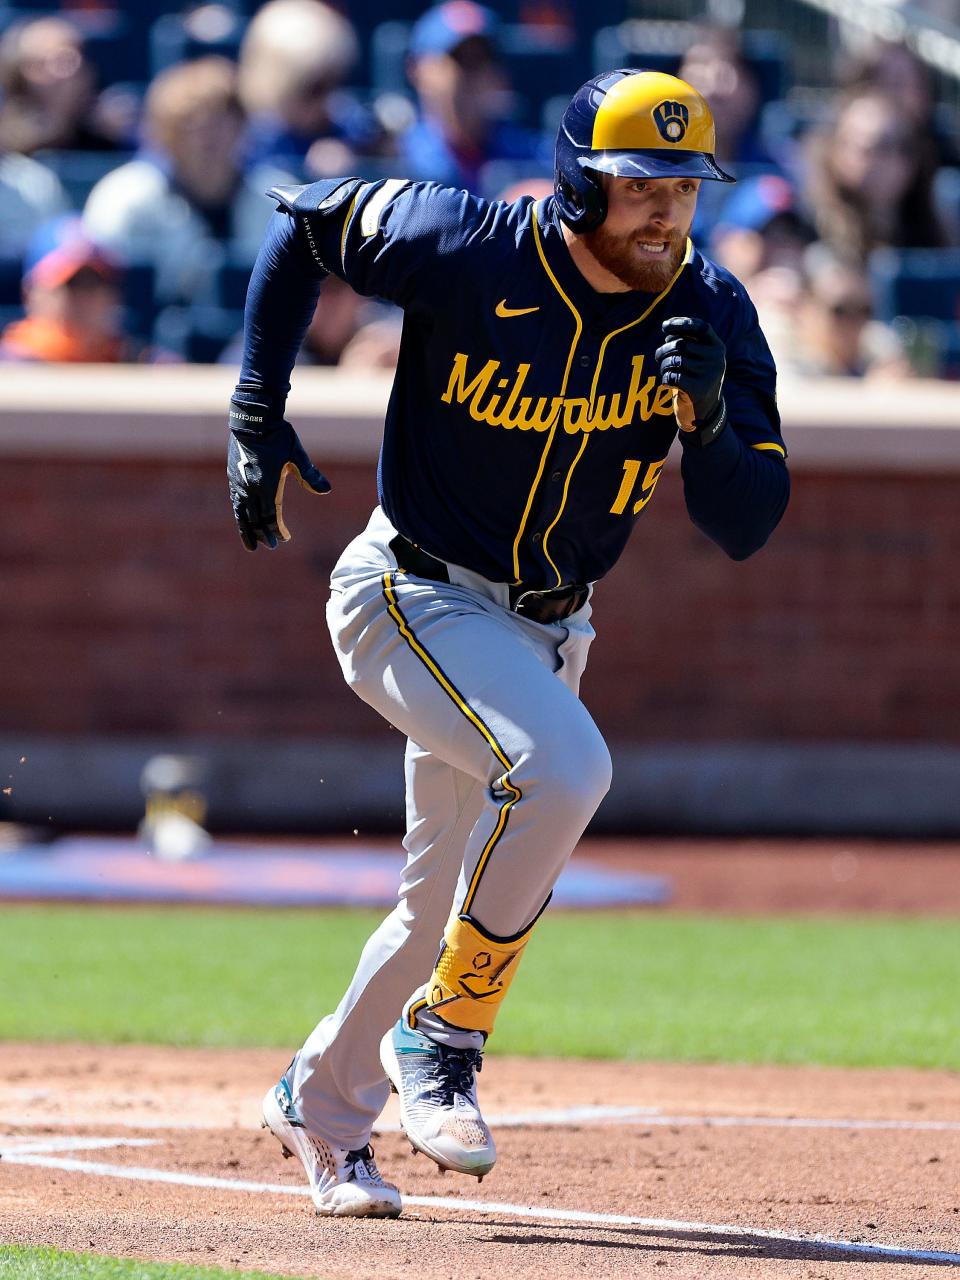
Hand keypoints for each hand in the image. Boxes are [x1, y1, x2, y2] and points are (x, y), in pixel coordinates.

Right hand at [227, 400, 329, 550]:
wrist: (253, 419)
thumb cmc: (277, 436)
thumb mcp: (296, 454)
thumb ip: (310, 475)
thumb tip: (327, 490)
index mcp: (267, 484)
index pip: (271, 515)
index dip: (277, 529)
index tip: (284, 538)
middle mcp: (250, 487)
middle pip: (255, 519)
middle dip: (263, 534)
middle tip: (270, 546)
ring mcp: (239, 483)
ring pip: (242, 514)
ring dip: (247, 530)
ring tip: (250, 545)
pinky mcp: (233, 478)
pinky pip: (235, 503)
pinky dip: (240, 515)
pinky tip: (242, 520)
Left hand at [655, 317, 727, 446]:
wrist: (705, 411)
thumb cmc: (696, 378)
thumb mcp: (699, 358)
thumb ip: (688, 342)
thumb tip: (668, 332)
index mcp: (717, 346)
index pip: (699, 327)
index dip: (681, 323)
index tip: (664, 326)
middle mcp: (716, 358)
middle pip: (681, 344)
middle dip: (664, 349)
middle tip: (659, 356)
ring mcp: (709, 374)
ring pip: (674, 360)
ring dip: (663, 365)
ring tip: (665, 370)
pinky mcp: (698, 389)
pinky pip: (672, 376)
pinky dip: (665, 378)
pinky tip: (668, 381)